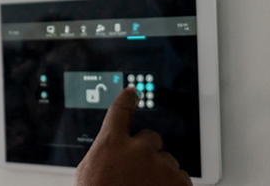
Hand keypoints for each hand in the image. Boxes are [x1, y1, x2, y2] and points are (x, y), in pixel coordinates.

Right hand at [75, 87, 191, 185]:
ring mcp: (160, 165)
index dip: (127, 100)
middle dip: (146, 153)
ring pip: (167, 161)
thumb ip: (104, 157)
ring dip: (160, 173)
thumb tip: (111, 153)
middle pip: (150, 139)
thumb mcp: (88, 174)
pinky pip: (180, 177)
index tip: (133, 93)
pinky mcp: (179, 181)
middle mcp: (138, 149)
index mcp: (111, 144)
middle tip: (136, 176)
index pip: (120, 111)